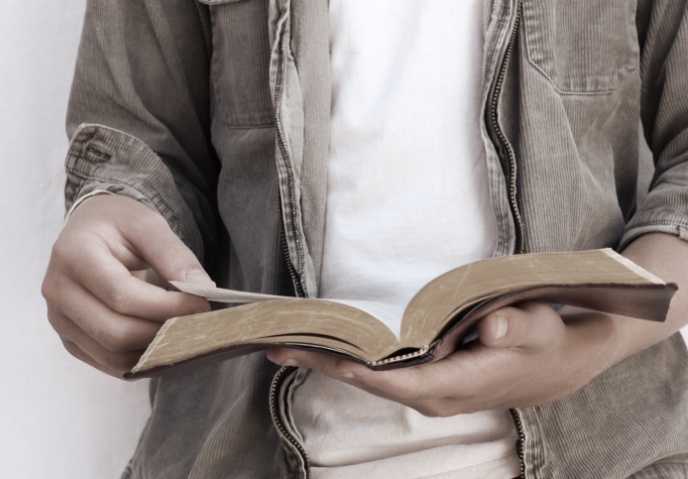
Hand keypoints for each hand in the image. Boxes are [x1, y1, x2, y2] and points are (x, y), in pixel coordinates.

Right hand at [42, 194, 213, 377]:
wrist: (91, 229)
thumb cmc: (119, 224)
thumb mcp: (149, 225)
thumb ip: (176, 257)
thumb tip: (203, 290)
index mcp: (73, 256)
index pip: (122, 297)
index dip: (167, 307)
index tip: (202, 304)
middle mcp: (58, 291)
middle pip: (116, 333)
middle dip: (163, 332)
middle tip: (196, 321)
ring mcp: (59, 320)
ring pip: (113, 355)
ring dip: (155, 350)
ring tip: (183, 331)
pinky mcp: (70, 340)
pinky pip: (110, 363)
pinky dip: (142, 359)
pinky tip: (165, 342)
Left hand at [267, 302, 624, 416]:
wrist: (557, 364)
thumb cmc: (543, 342)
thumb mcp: (536, 327)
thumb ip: (515, 325)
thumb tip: (491, 324)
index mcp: (452, 386)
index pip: (391, 380)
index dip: (351, 366)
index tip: (312, 351)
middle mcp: (432, 395)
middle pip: (367, 382)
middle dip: (322, 364)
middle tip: (274, 345)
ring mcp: (427, 391)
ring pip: (370, 378)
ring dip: (330, 361)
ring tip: (287, 343)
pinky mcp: (426, 381)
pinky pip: (380, 372)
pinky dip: (350, 358)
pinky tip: (327, 344)